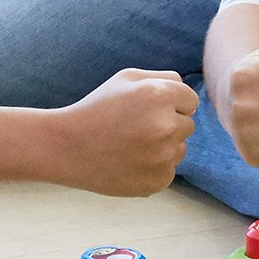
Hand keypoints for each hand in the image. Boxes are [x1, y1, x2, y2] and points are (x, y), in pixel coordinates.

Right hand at [54, 69, 198, 195]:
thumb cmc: (96, 109)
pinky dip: (153, 168)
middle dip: (168, 124)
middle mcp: (167, 126)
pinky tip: (129, 162)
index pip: (191, 101)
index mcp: (161, 96)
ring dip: (163, 147)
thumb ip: (163, 78)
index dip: (171, 104)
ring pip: (179, 149)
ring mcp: (164, 157)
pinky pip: (168, 171)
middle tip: (136, 128)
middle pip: (187, 125)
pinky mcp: (158, 181)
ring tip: (131, 146)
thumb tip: (187, 93)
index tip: (148, 110)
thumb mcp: (126, 78)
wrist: (67, 147)